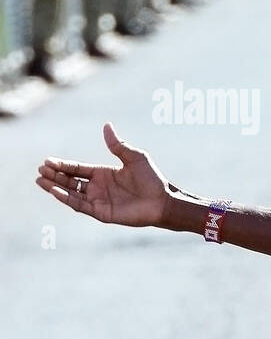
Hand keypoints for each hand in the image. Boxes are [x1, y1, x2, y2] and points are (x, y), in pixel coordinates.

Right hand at [35, 123, 171, 227]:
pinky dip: (67, 199)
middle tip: (40, 170)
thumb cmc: (151, 179)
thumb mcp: (134, 157)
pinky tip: (55, 191)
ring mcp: (98, 200)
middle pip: (70, 180)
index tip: (47, 161)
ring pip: (71, 193)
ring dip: (55, 187)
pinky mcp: (101, 213)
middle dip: (55, 175)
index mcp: (103, 173)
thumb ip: (118, 145)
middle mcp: (98, 187)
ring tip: (40, 180)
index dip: (62, 165)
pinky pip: (80, 205)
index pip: (77, 169)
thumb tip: (106, 125)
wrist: (163, 200)